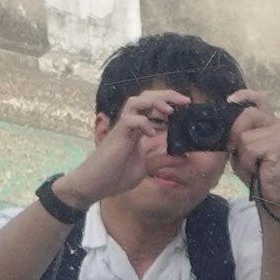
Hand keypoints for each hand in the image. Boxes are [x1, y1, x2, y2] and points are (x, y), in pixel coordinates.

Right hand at [60, 88, 181, 206]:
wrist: (93, 184)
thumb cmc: (114, 175)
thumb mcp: (145, 167)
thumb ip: (161, 160)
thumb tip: (183, 157)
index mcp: (137, 128)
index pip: (152, 105)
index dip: (169, 101)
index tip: (186, 105)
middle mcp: (129, 124)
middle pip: (146, 97)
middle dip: (166, 95)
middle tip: (185, 101)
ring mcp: (122, 128)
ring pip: (136, 102)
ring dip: (154, 102)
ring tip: (169, 111)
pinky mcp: (116, 136)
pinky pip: (130, 121)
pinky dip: (143, 123)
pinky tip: (153, 133)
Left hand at [226, 92, 279, 211]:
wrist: (275, 196)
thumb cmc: (259, 174)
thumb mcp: (242, 150)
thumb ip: (237, 134)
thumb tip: (222, 123)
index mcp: (269, 122)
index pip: (258, 99)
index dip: (244, 96)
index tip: (229, 101)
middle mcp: (278, 122)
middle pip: (246, 114)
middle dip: (235, 134)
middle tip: (238, 152)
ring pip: (245, 135)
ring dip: (243, 154)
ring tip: (254, 164)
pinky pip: (250, 147)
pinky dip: (248, 161)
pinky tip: (259, 169)